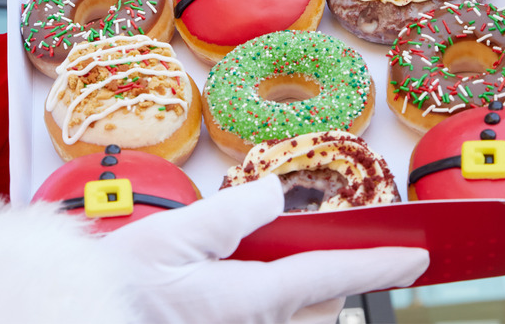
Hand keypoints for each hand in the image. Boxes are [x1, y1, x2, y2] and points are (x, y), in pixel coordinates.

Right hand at [100, 174, 429, 322]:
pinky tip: (238, 282)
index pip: (330, 276)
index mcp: (247, 299)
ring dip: (305, 293)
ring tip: (264, 262)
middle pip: (323, 305)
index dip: (378, 263)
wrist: (87, 315)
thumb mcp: (173, 235)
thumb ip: (233, 212)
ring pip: (302, 320)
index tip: (417, 255)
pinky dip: (282, 305)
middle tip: (317, 240)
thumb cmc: (123, 284)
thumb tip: (276, 194)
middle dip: (332, 275)